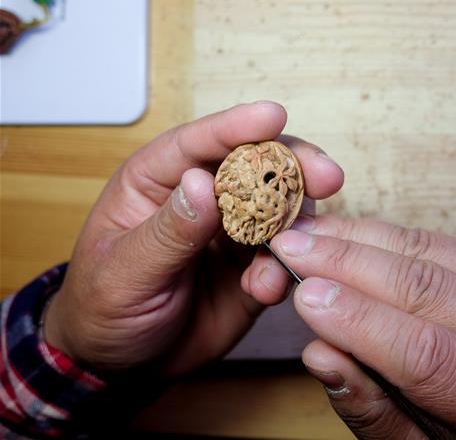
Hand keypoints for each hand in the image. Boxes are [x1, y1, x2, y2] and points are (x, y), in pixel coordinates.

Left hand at [43, 102, 343, 376]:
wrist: (121, 366)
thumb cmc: (102, 307)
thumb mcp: (124, 272)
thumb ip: (168, 231)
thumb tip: (203, 183)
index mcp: (159, 182)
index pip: (199, 144)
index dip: (238, 127)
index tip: (275, 116)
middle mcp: (204, 199)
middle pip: (255, 167)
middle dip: (294, 167)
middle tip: (327, 175)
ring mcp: (233, 234)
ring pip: (280, 211)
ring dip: (299, 222)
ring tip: (303, 241)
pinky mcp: (254, 269)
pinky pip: (281, 262)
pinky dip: (284, 271)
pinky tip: (269, 286)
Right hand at [244, 217, 455, 438]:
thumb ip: (372, 409)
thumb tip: (319, 354)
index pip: (428, 355)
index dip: (362, 321)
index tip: (305, 296)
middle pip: (429, 290)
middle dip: (350, 264)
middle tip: (289, 250)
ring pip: (432, 251)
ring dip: (360, 238)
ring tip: (306, 234)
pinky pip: (440, 239)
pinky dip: (386, 233)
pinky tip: (344, 232)